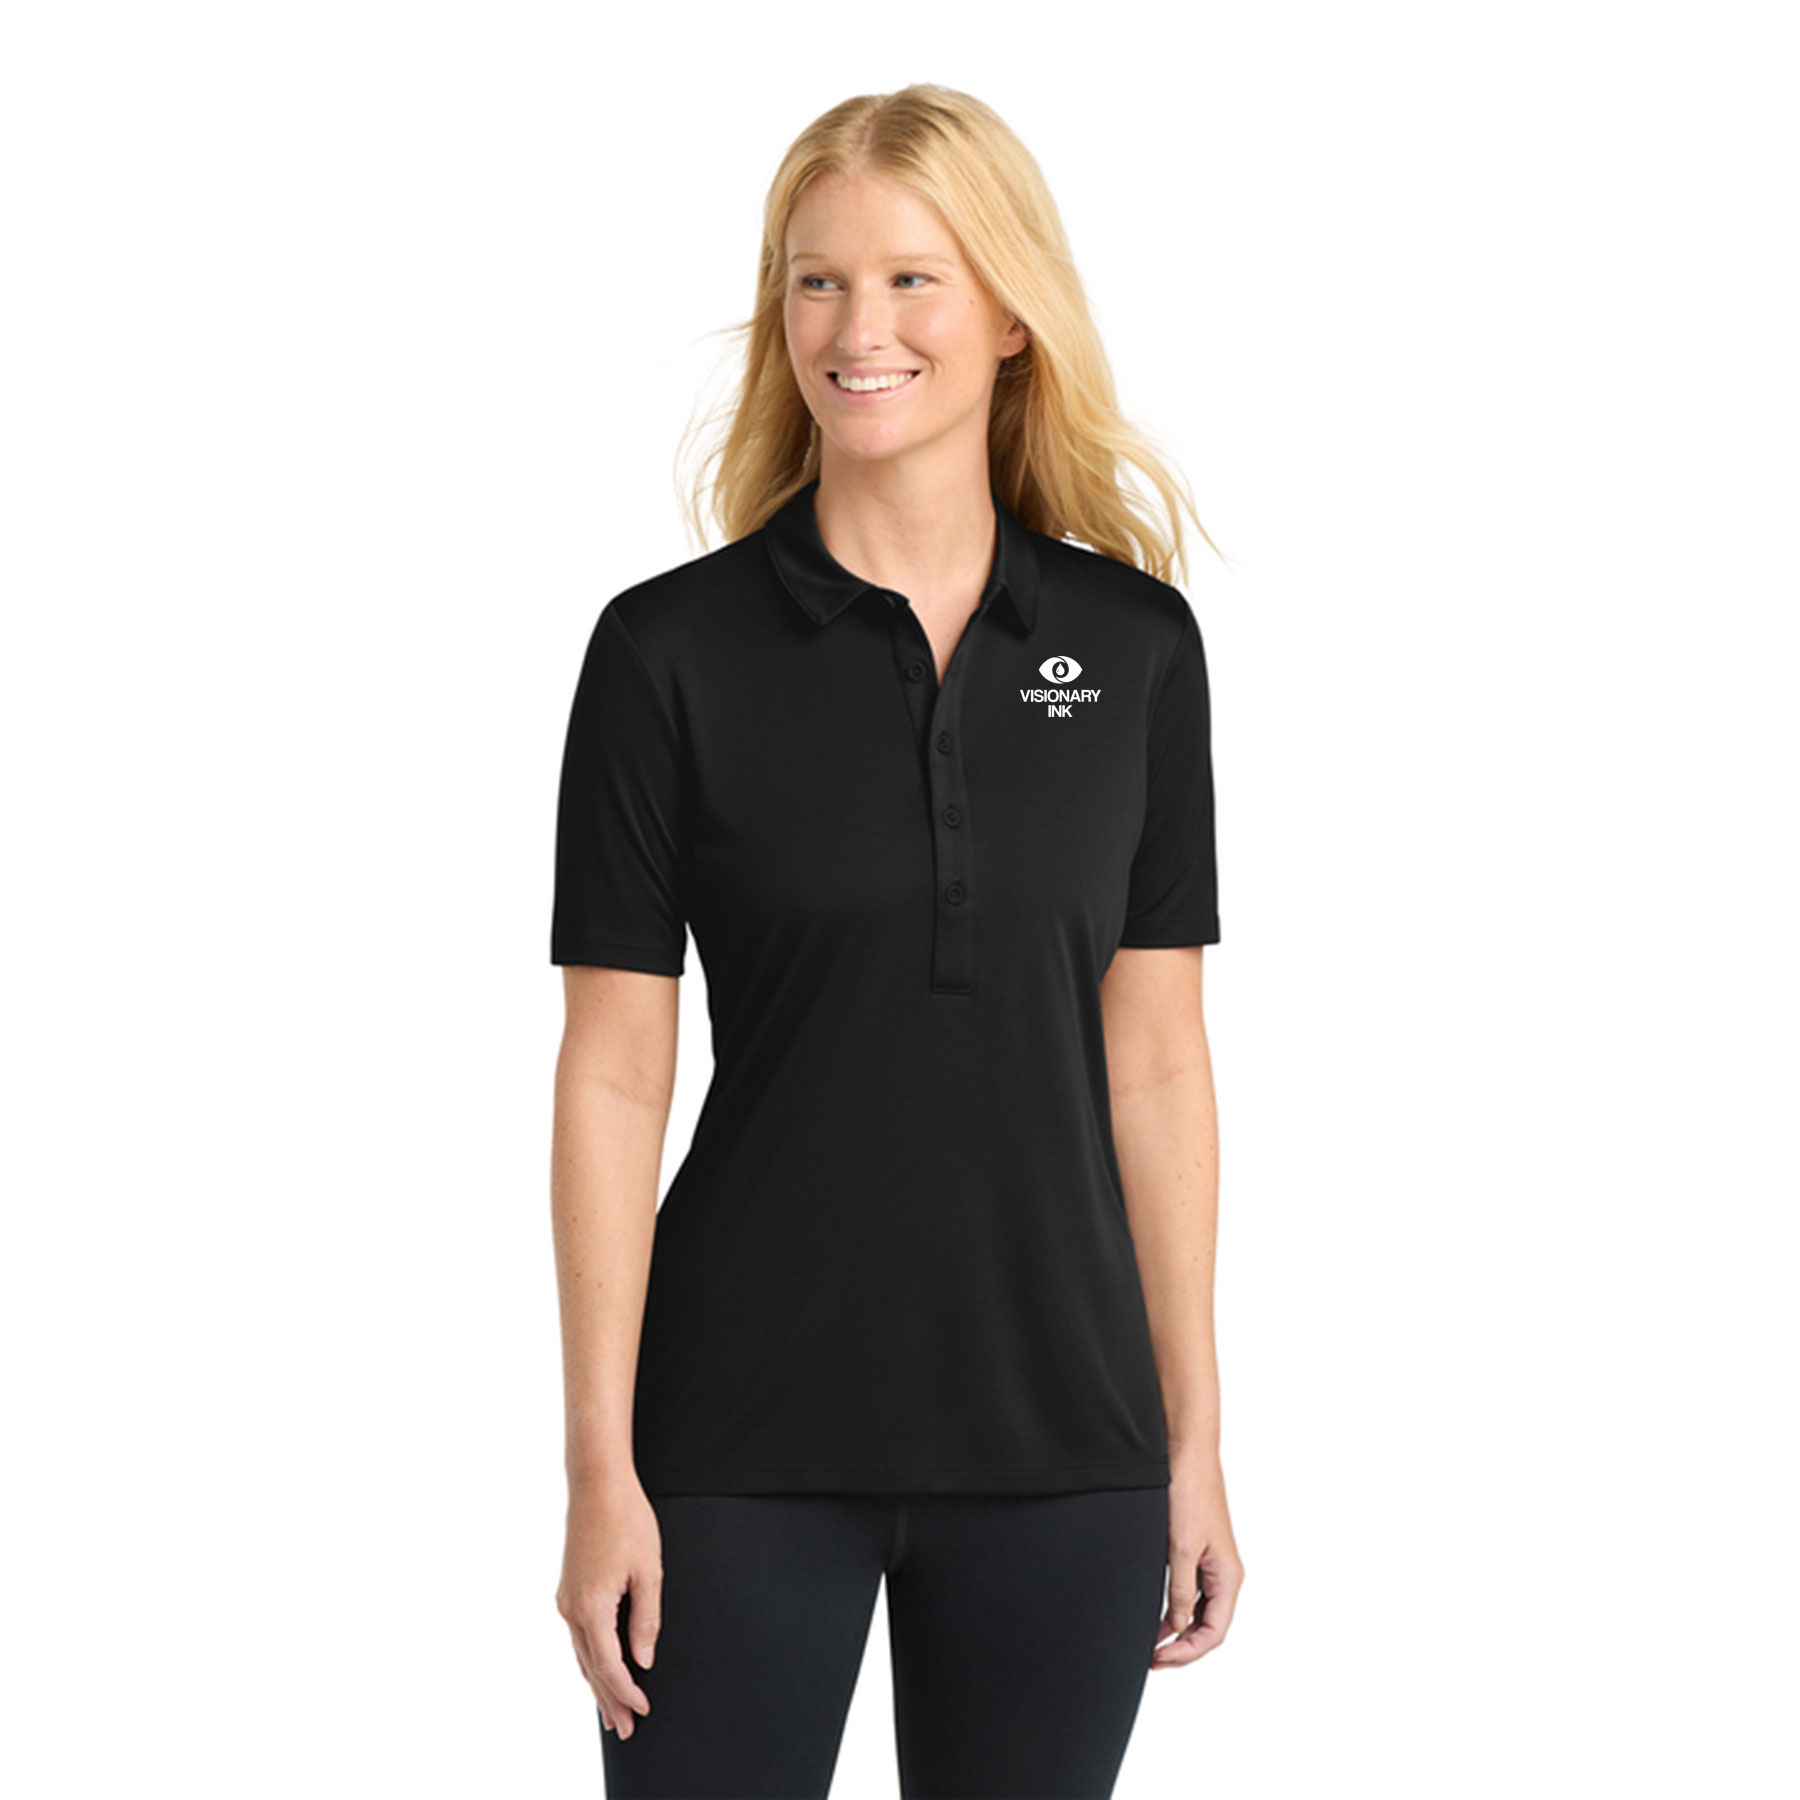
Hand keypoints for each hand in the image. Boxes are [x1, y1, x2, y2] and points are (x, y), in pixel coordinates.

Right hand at [556, 1475, 662, 1738]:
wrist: (597, 1483)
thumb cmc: (627, 1519)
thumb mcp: (649, 1570)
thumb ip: (646, 1619)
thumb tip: (643, 1660)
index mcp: (592, 1607)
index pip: (609, 1666)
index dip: (626, 1692)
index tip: (644, 1710)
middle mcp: (571, 1608)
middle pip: (590, 1668)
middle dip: (609, 1700)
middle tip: (625, 1730)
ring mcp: (566, 1599)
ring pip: (581, 1655)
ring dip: (597, 1685)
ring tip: (611, 1712)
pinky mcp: (568, 1589)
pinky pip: (578, 1637)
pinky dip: (589, 1660)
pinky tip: (598, 1670)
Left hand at [1151, 1450, 1243, 1668]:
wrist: (1187, 1452)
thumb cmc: (1188, 1493)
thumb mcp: (1180, 1548)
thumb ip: (1181, 1591)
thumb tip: (1179, 1627)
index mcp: (1229, 1576)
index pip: (1214, 1632)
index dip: (1188, 1653)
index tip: (1159, 1659)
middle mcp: (1225, 1573)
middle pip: (1209, 1627)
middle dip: (1182, 1648)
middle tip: (1151, 1660)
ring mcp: (1213, 1563)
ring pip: (1201, 1612)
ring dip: (1178, 1632)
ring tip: (1151, 1646)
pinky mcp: (1199, 1551)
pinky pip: (1193, 1593)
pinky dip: (1177, 1610)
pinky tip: (1157, 1618)